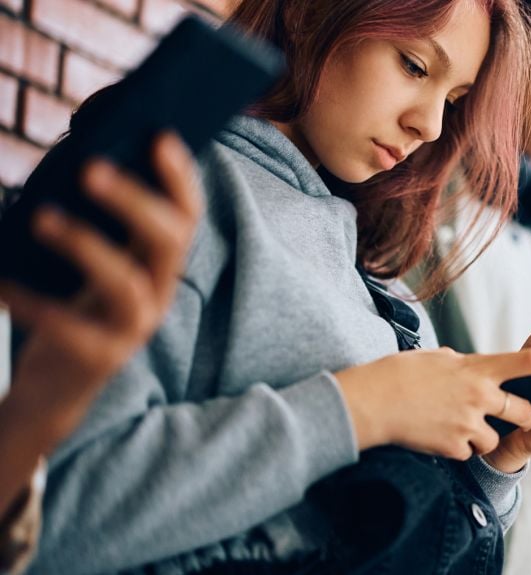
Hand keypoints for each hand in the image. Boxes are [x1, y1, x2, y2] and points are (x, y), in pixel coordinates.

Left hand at [0, 132, 200, 512]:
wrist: (55, 388)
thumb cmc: (68, 307)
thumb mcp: (89, 261)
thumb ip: (96, 219)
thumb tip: (81, 155)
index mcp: (157, 263)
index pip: (186, 214)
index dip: (180, 177)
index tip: (160, 136)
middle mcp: (158, 292)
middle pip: (167, 241)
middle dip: (134, 201)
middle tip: (90, 167)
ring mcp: (134, 328)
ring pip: (125, 282)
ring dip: (85, 244)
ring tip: (41, 216)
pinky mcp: (100, 358)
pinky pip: (69, 326)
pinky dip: (33, 302)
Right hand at [335, 344, 530, 458]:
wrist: (372, 402)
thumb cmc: (399, 374)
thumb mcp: (436, 358)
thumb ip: (460, 363)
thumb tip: (466, 365)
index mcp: (478, 368)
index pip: (530, 362)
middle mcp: (480, 395)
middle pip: (524, 411)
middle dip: (525, 416)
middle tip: (518, 416)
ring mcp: (468, 424)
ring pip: (496, 438)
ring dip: (485, 436)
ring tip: (459, 427)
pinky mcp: (454, 447)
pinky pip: (469, 452)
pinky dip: (460, 448)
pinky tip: (439, 437)